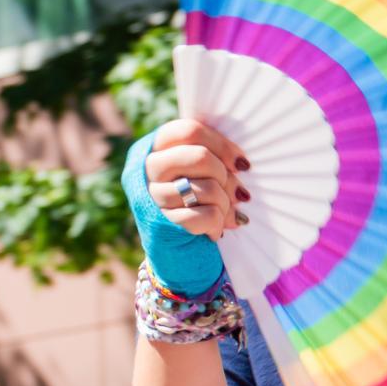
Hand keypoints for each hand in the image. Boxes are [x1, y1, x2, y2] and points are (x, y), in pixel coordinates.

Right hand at [123, 119, 251, 296]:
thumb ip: (207, 157)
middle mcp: (145, 170)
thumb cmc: (193, 205)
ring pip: (207, 188)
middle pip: (199, 156)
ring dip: (226, 205)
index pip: (188, 131)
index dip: (221, 145)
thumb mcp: (195, 174)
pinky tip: (215, 231)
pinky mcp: (161, 224)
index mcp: (152, 148)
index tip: (240, 164)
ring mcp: (150, 197)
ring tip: (224, 215)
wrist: (174, 255)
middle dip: (226, 177)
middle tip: (235, 193)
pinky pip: (205, 216)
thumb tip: (241, 164)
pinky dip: (217, 225)